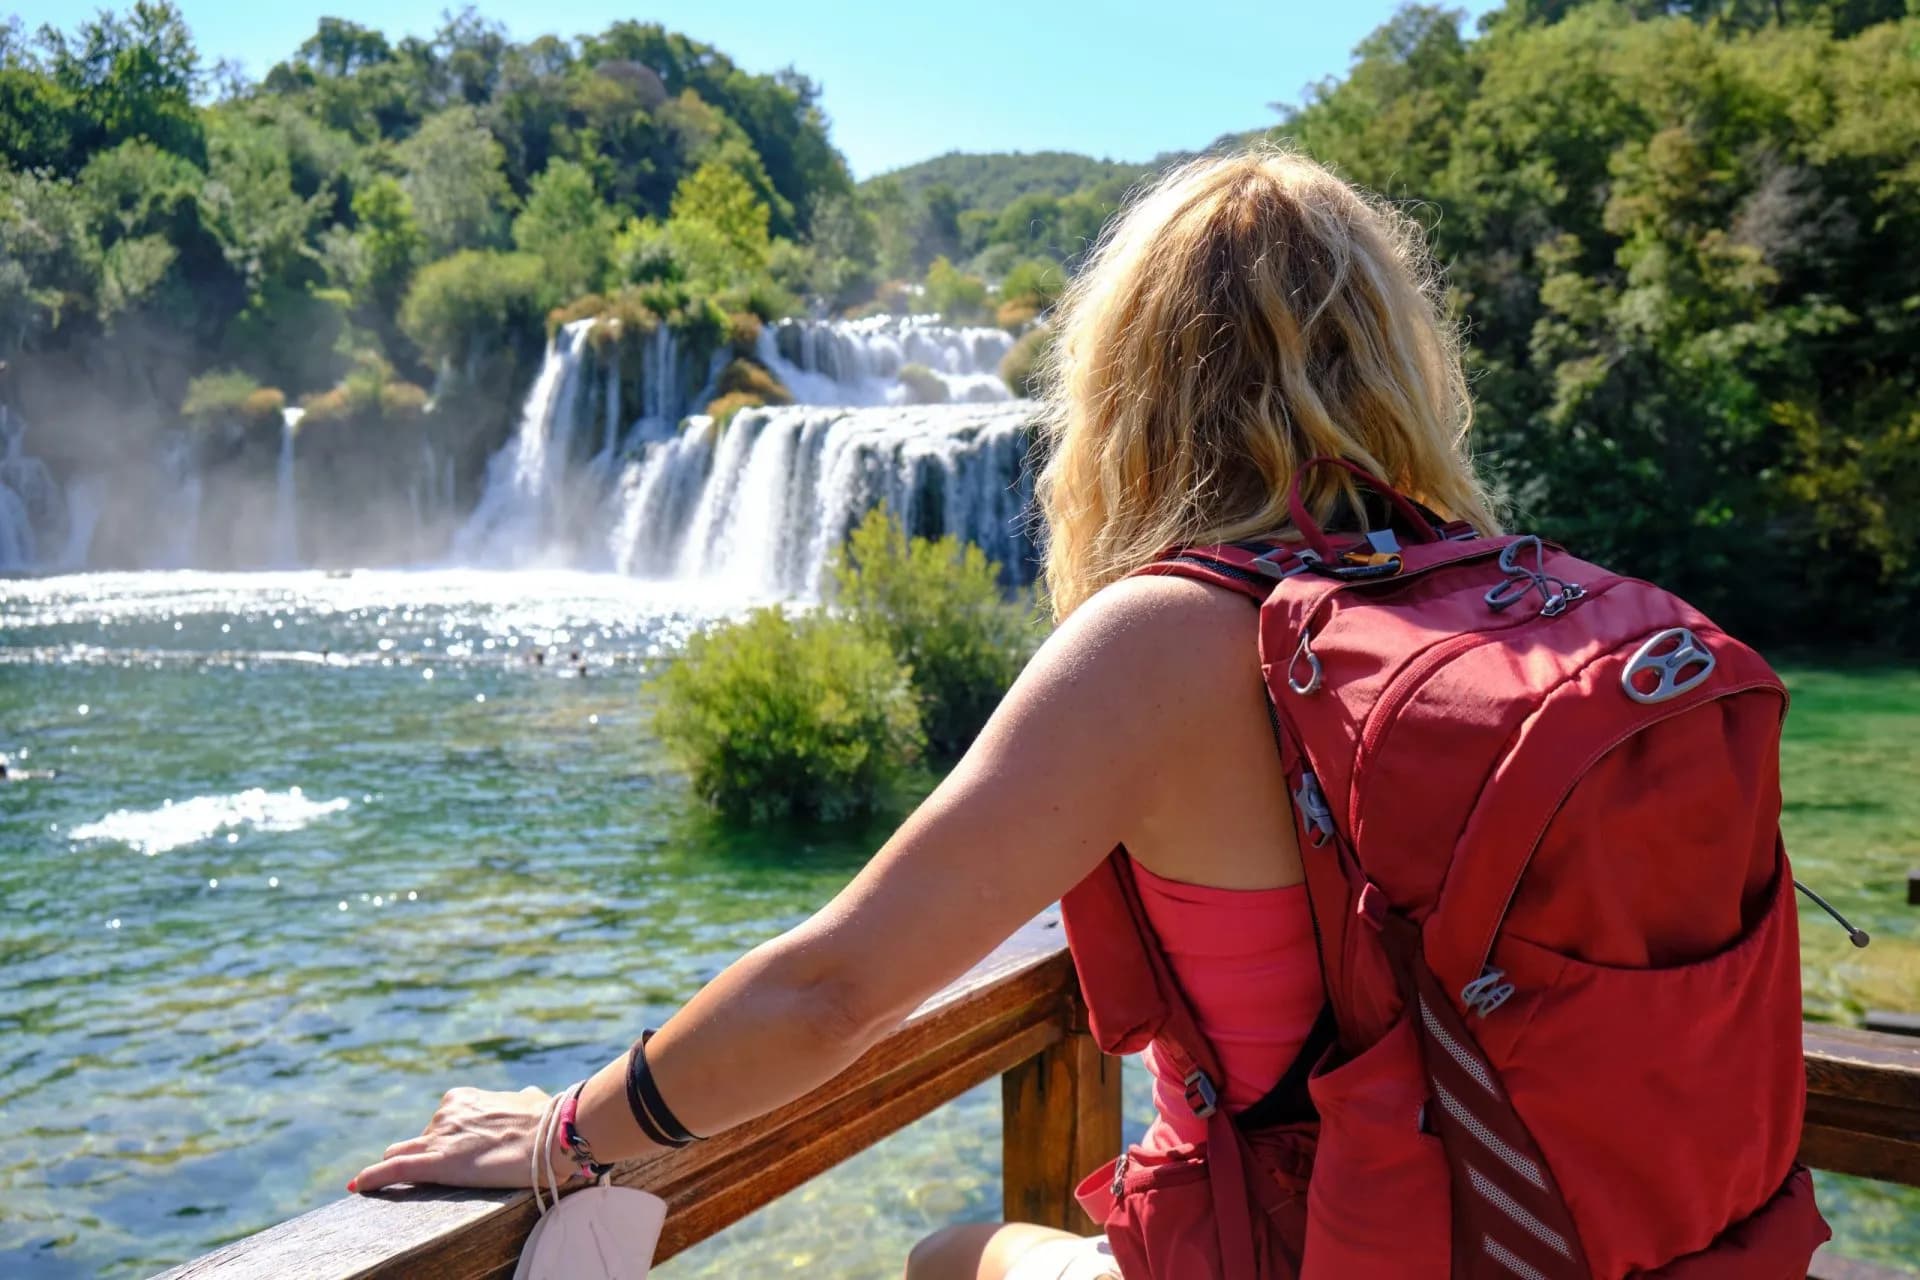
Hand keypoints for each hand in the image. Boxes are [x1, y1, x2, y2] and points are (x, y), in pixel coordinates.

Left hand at [351, 1085, 569, 1193]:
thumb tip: (529, 1097)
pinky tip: (355, 1185)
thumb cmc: (546, 1118)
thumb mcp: (529, 1101)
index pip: (440, 1123)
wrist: (550, 1134)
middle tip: (429, 1172)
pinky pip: (393, 1170)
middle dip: (419, 1153)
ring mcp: (437, 1138)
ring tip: (391, 1185)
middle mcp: (445, 1115)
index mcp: (464, 1099)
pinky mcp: (434, 1163)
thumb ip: (520, 1100)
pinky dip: (371, 1178)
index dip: (443, 1140)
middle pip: (416, 1139)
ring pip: (402, 1154)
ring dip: (400, 1167)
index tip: (449, 1152)